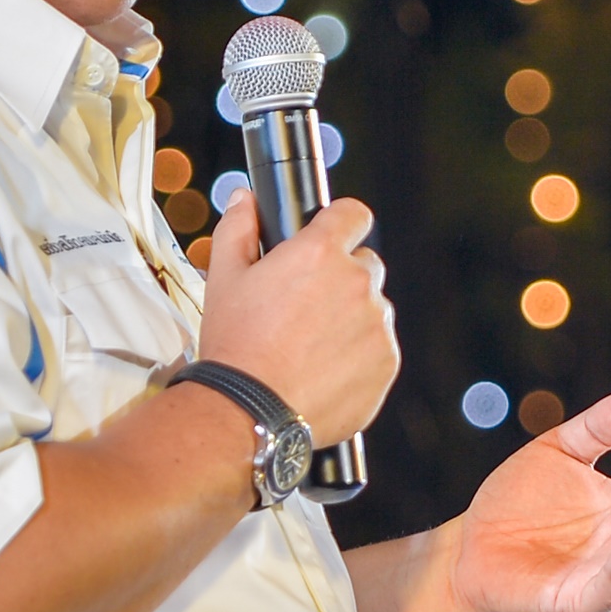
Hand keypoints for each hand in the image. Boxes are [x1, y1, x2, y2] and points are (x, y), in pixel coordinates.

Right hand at [199, 186, 398, 445]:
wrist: (249, 411)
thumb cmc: (236, 346)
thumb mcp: (224, 278)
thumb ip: (238, 228)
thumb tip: (245, 200)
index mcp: (320, 253)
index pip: (354, 215)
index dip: (342, 224)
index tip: (333, 238)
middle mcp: (357, 283)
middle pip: (365, 266)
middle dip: (343, 279)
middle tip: (307, 308)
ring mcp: (377, 325)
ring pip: (374, 310)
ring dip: (353, 320)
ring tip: (312, 347)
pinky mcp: (386, 363)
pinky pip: (380, 350)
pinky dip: (361, 357)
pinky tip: (325, 370)